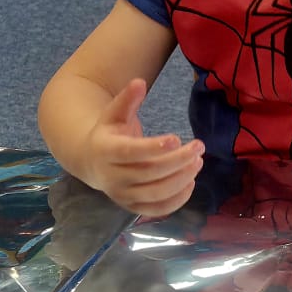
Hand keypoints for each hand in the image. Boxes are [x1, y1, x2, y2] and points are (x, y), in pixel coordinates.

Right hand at [84, 79, 203, 216]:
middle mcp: (111, 178)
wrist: (92, 162)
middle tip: (199, 147)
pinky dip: (177, 200)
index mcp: (105, 151)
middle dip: (178, 160)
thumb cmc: (110, 133)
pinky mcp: (133, 208)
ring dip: (182, 179)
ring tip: (198, 161)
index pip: (129, 153)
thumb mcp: (114, 113)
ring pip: (156, 194)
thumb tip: (139, 82)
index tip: (177, 138)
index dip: (153, 147)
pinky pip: (158, 210)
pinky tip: (191, 182)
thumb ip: (127, 99)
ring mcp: (122, 196)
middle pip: (149, 173)